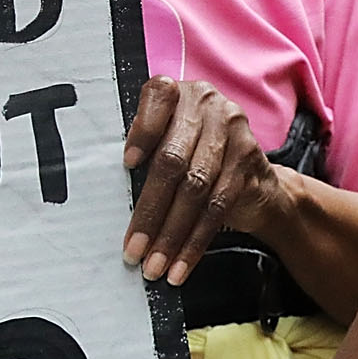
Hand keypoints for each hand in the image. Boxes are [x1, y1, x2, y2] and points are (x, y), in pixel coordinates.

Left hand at [121, 77, 292, 284]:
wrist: (252, 176)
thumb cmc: (191, 156)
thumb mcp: (166, 142)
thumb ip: (144, 152)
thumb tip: (105, 190)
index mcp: (178, 93)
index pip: (157, 101)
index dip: (142, 133)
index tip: (126, 164)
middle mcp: (208, 106)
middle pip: (174, 160)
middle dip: (150, 211)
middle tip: (133, 248)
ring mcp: (233, 133)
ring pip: (196, 190)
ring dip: (171, 235)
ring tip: (153, 265)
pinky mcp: (248, 162)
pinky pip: (217, 209)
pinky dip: (194, 243)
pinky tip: (180, 265)